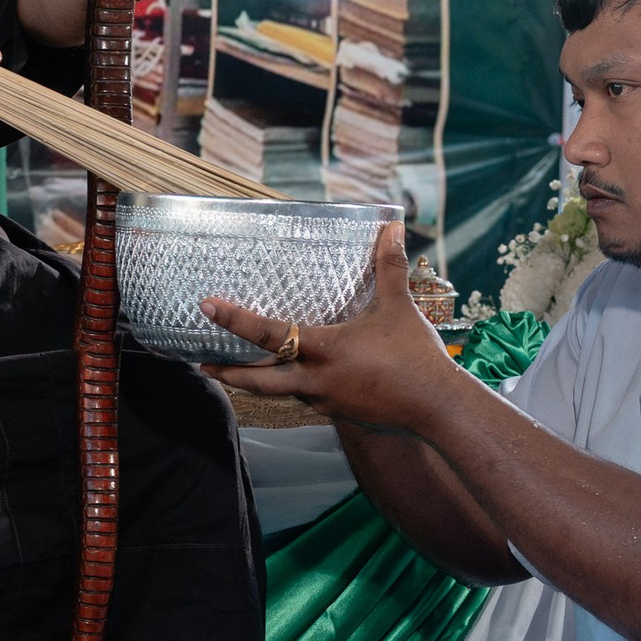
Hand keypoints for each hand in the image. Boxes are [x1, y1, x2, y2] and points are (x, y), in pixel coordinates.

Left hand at [199, 226, 463, 431]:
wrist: (439, 408)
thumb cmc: (416, 357)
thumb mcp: (400, 307)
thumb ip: (389, 266)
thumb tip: (391, 227)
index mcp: (324, 350)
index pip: (268, 334)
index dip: (235, 320)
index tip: (207, 307)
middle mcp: (316, 380)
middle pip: (259, 382)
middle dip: (228, 374)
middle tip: (202, 365)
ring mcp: (326, 401)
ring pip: (282, 392)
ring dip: (257, 382)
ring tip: (236, 372)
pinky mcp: (339, 414)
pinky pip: (307, 399)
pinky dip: (291, 388)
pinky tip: (294, 378)